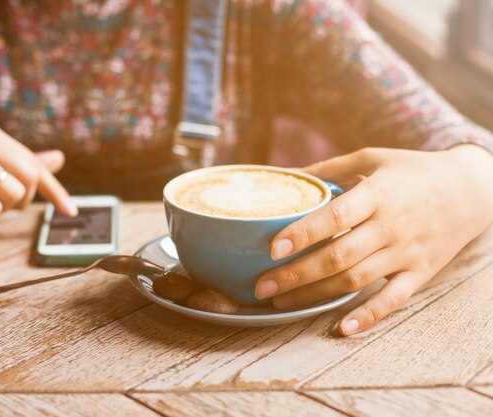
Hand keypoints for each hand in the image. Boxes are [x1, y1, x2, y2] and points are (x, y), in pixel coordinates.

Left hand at [255, 146, 492, 335]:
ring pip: (356, 280)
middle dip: (297, 274)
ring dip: (315, 295)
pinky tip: (340, 328)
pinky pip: (393, 299)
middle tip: (261, 287)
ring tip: (280, 303)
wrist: (470, 190)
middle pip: (339, 256)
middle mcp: (391, 226)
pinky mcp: (419, 273)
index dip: (304, 233)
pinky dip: (368, 316)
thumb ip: (329, 168)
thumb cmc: (412, 171)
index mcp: (378, 194)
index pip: (336, 217)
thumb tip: (286, 173)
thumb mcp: (372, 158)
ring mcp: (406, 253)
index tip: (272, 248)